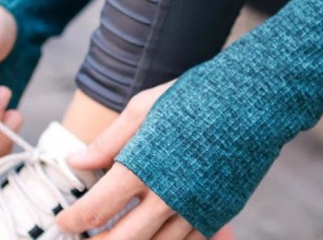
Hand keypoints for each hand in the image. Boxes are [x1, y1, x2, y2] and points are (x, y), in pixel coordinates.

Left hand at [56, 82, 233, 239]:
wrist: (257, 103)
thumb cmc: (198, 98)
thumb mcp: (144, 108)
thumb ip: (108, 142)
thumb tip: (75, 161)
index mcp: (143, 169)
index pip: (95, 211)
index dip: (72, 222)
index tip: (64, 221)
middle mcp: (167, 197)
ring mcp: (194, 211)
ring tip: (115, 237)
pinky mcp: (216, 215)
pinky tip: (152, 234)